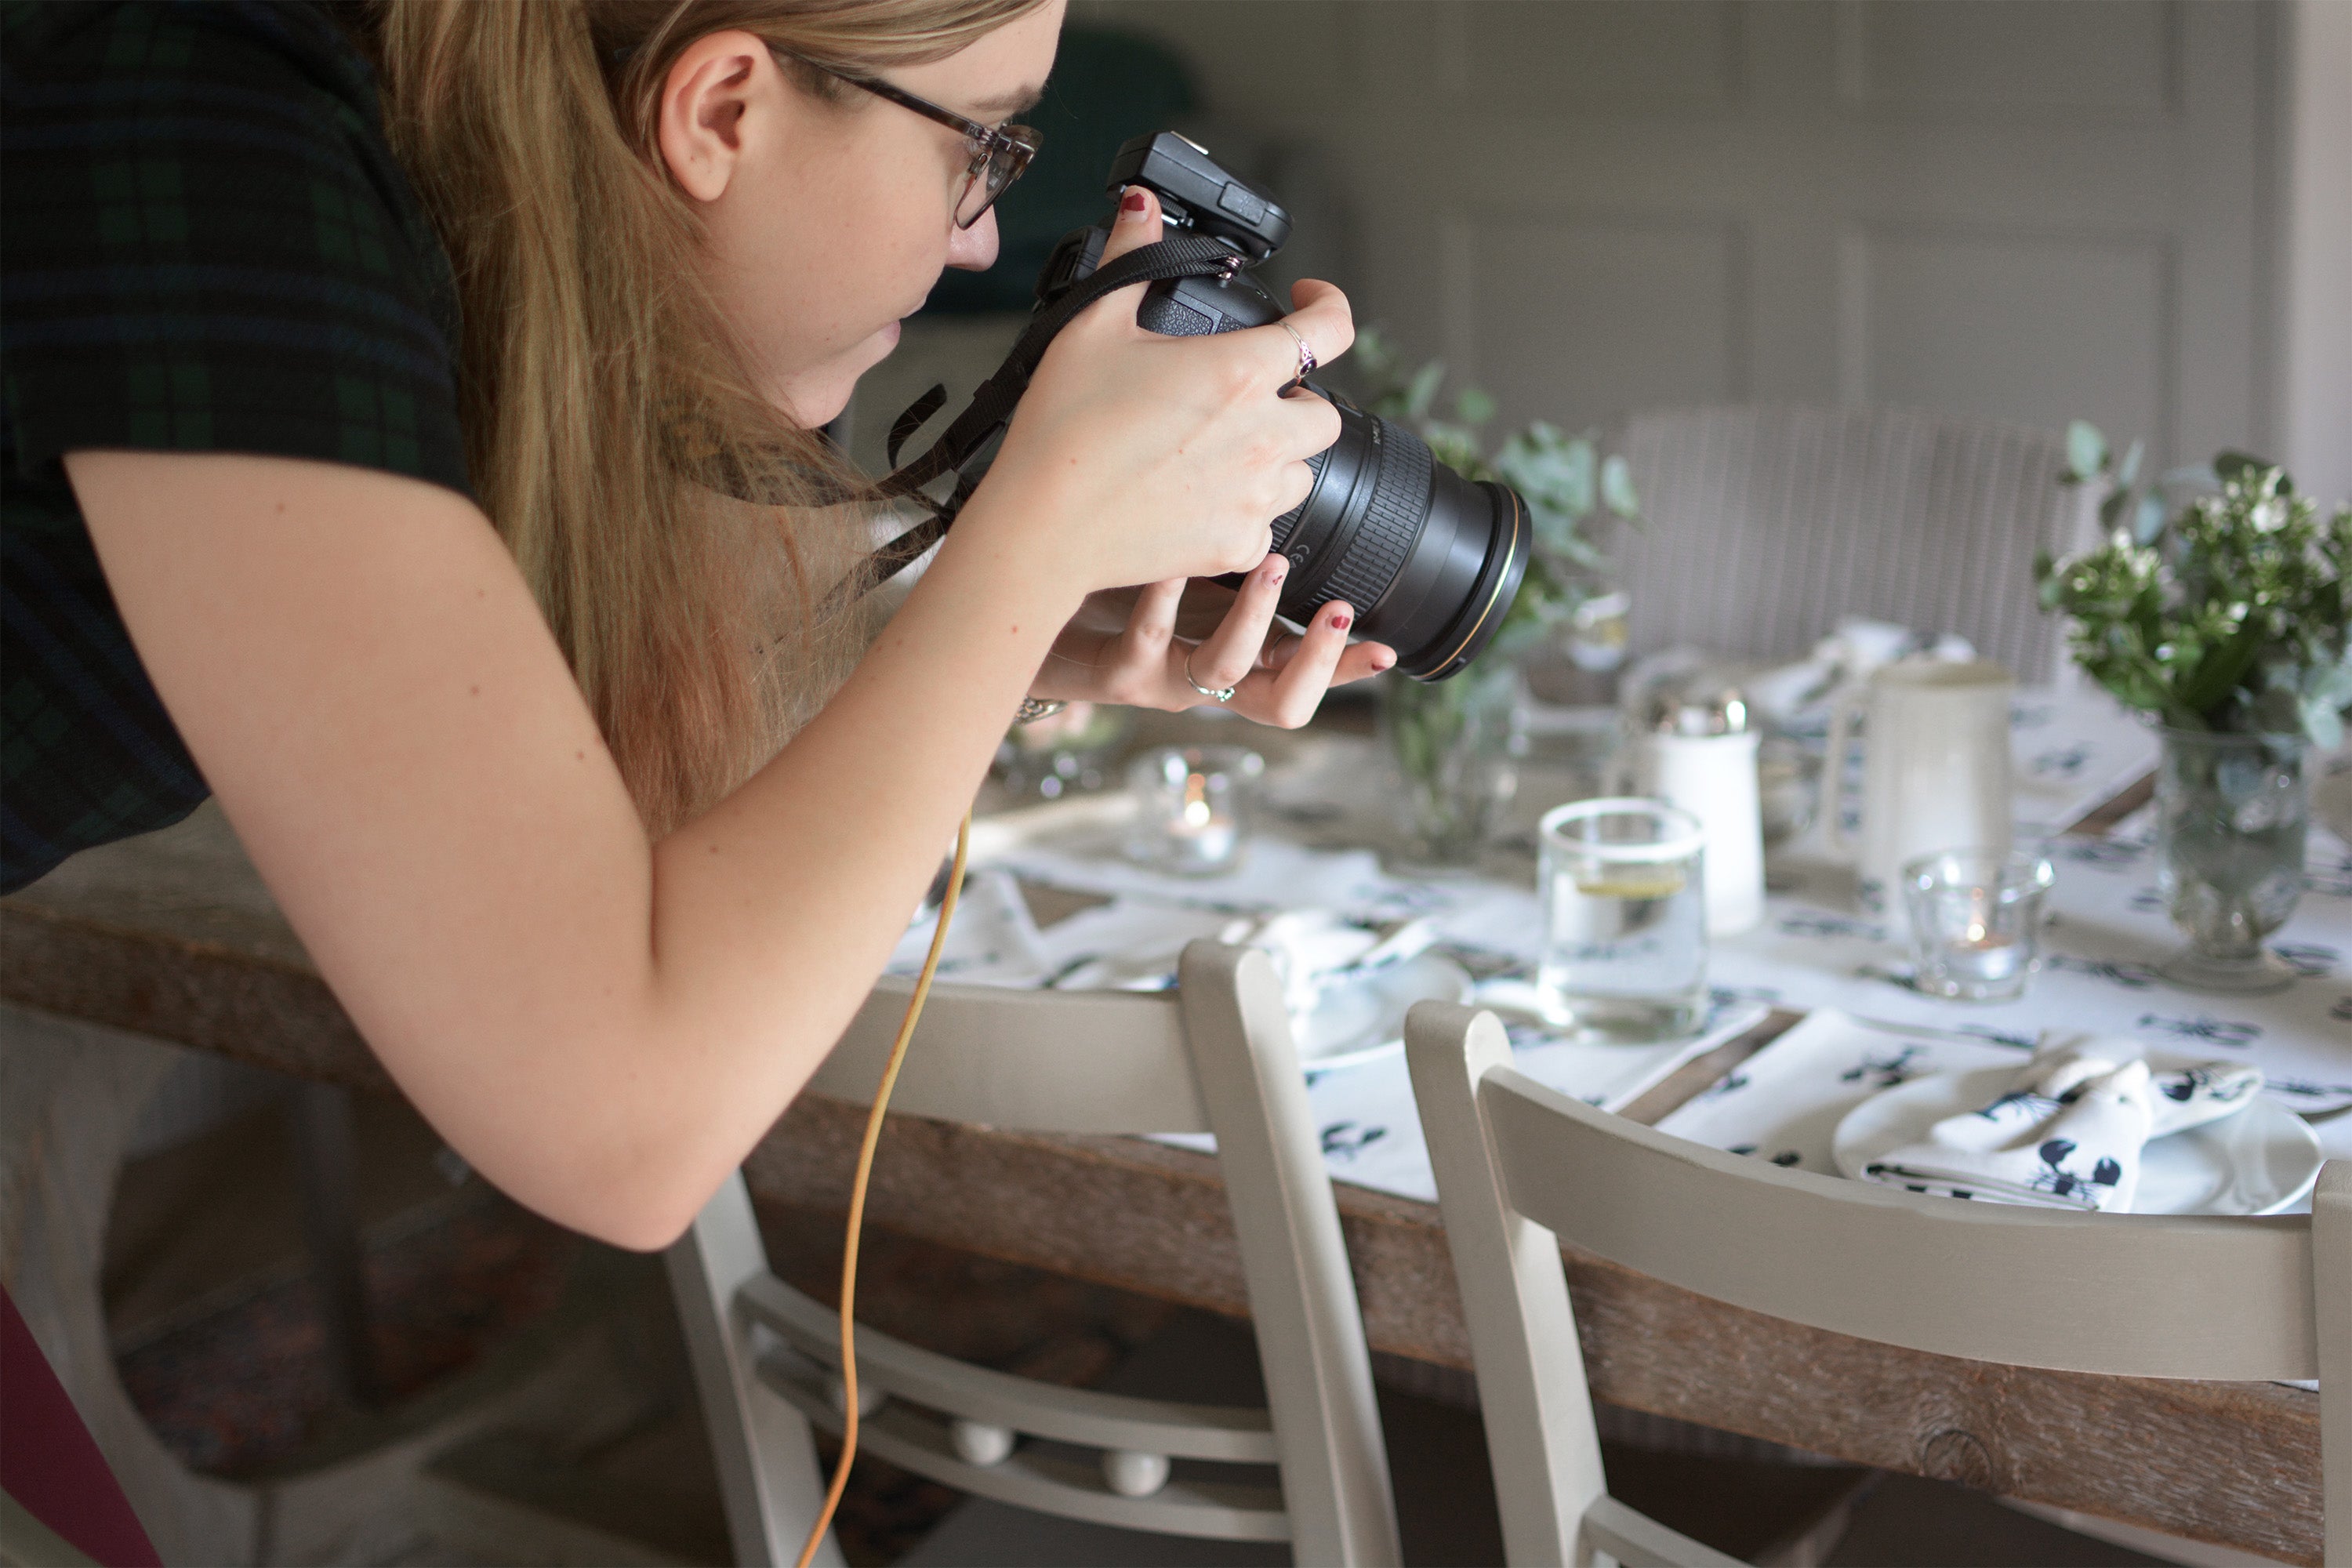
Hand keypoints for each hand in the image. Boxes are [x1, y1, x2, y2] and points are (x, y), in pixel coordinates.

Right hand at [966, 185, 1354, 595]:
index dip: (1330, 306)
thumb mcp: (1091, 326)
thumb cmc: (1063, 430)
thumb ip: (1131, 259)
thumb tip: (1141, 208)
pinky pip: (1268, 527)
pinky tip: (1203, 496)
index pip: (1330, 330)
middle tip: (1247, 396)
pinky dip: (1246, 510)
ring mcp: (1254, 497)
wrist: (1043, 526)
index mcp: (1240, 373)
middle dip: (1296, 398)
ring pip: (1301, 472)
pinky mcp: (1237, 545)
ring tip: (1221, 449)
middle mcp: (1263, 437)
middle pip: (1324, 414)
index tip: (1311, 304)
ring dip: (1276, 456)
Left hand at [1033, 555, 1395, 727]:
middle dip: (1317, 659)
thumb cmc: (1130, 595)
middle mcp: (1208, 683)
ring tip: (1269, 561)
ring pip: (1223, 670)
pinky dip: (1164, 595)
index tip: (1387, 650)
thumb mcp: (1201, 588)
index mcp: (1238, 666)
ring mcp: (1163, 682)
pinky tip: (1176, 554)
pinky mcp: (1117, 671)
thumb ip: (1251, 573)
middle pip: (1282, 704)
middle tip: (1337, 607)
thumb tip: (1303, 525)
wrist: (1041, 616)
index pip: (1308, 682)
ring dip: (1254, 616)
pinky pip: (1148, 639)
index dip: (1348, 674)